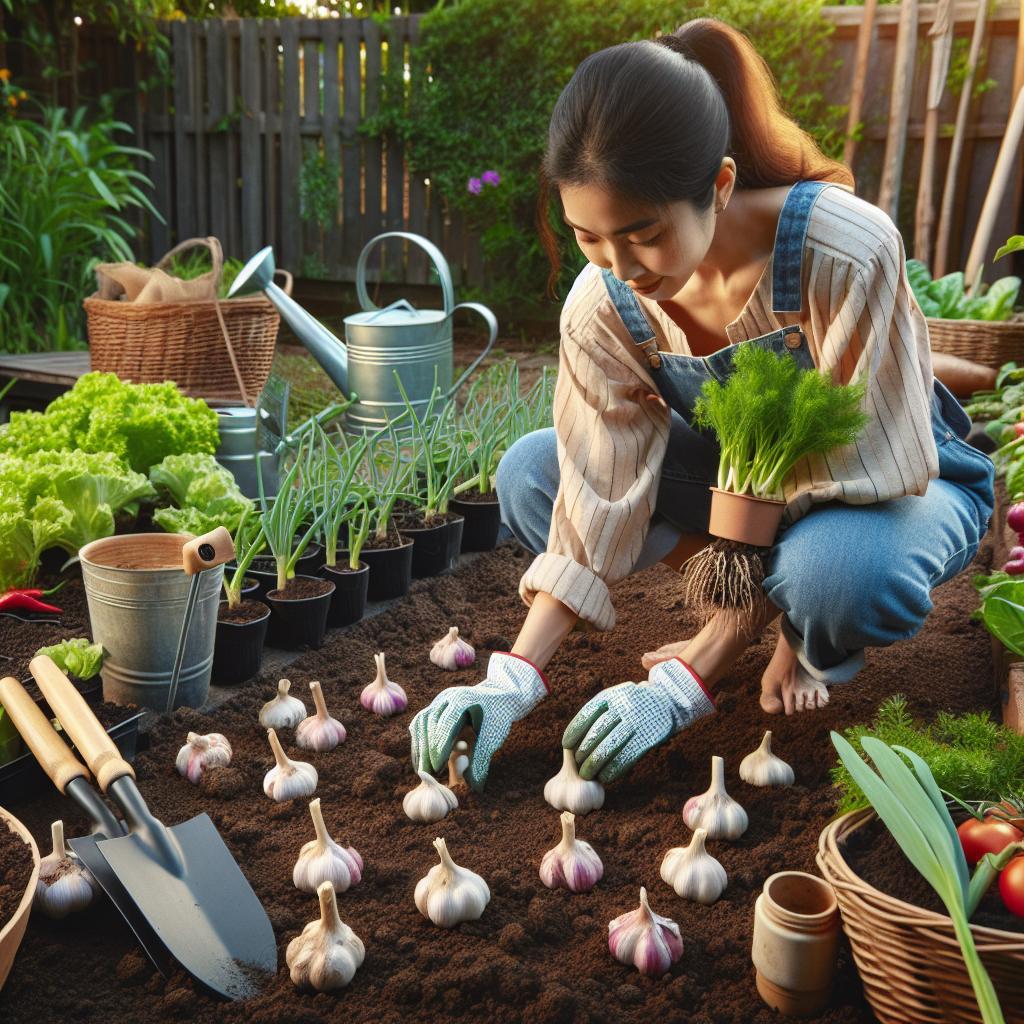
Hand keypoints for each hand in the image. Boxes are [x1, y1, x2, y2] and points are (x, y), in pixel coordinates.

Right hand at [409, 652, 546, 790]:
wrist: (501, 696)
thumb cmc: (499, 716)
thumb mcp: (494, 735)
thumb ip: (482, 757)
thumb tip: (474, 785)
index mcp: (463, 698)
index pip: (446, 723)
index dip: (440, 746)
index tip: (438, 767)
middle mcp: (448, 696)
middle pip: (429, 721)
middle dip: (427, 749)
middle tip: (428, 772)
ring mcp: (440, 699)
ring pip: (421, 721)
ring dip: (420, 746)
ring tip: (422, 770)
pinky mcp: (436, 706)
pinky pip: (421, 723)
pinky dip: (419, 741)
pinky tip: (421, 760)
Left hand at [562, 658, 714, 783]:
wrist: (669, 700)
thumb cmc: (634, 704)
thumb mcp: (617, 698)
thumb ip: (600, 714)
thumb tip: (576, 740)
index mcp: (612, 695)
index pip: (587, 713)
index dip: (575, 730)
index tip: (566, 744)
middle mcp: (623, 707)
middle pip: (598, 732)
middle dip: (584, 751)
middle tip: (577, 765)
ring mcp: (637, 722)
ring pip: (611, 746)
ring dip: (596, 764)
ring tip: (588, 774)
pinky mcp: (648, 738)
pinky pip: (627, 756)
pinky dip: (614, 769)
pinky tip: (606, 777)